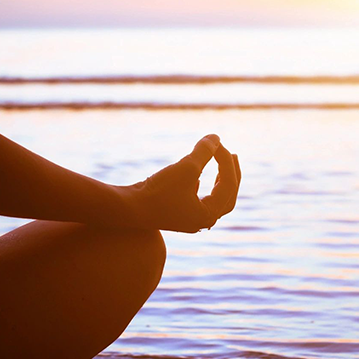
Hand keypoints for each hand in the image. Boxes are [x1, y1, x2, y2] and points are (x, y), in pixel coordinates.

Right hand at [124, 134, 241, 232]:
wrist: (126, 209)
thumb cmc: (157, 191)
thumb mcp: (185, 168)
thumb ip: (204, 152)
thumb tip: (216, 137)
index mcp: (208, 215)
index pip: (227, 184)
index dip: (225, 161)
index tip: (217, 142)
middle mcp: (201, 221)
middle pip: (226, 196)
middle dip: (231, 174)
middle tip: (232, 155)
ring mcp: (188, 219)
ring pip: (212, 199)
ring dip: (218, 180)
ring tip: (220, 162)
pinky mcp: (175, 213)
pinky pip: (196, 200)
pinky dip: (201, 187)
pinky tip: (197, 179)